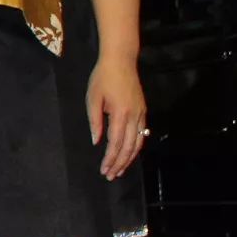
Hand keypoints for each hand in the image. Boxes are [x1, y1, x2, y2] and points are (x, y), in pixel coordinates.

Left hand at [87, 53, 146, 179]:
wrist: (121, 61)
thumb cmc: (103, 78)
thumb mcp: (92, 99)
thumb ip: (95, 122)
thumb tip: (96, 141)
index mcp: (120, 113)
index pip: (115, 143)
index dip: (110, 159)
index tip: (104, 170)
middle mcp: (134, 116)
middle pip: (129, 147)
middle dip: (120, 163)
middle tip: (111, 176)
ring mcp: (141, 114)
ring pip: (138, 143)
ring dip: (129, 158)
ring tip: (119, 170)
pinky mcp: (143, 111)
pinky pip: (141, 134)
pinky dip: (136, 147)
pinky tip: (129, 154)